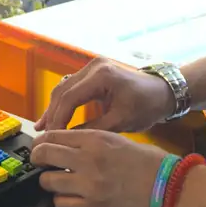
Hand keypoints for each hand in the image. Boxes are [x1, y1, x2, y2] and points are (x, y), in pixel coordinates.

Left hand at [31, 129, 168, 206]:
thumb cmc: (149, 163)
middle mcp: (88, 160)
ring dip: (50, 181)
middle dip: (38, 159)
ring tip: (59, 181)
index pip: (53, 135)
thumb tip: (66, 144)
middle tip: (41, 163)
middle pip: (44, 155)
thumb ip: (91, 141)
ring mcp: (89, 186)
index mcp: (96, 139)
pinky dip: (62, 201)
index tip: (40, 146)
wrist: (169, 187)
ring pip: (48, 181)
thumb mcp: (118, 140)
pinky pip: (62, 204)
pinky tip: (70, 198)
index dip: (41, 142)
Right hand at [36, 58, 175, 132]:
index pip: (69, 97)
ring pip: (63, 88)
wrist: (162, 92)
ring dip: (54, 108)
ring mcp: (92, 67)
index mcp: (102, 75)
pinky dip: (63, 103)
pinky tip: (52, 117)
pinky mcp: (93, 72)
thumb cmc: (147, 106)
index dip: (58, 118)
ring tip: (43, 128)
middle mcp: (94, 66)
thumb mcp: (120, 121)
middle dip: (52, 114)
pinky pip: (71, 87)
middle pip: (62, 91)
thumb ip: (92, 129)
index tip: (51, 137)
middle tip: (43, 136)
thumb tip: (67, 140)